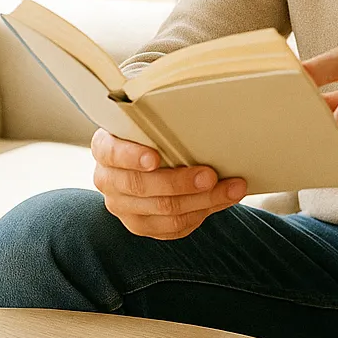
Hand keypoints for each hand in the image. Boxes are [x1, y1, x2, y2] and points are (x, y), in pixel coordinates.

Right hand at [90, 129, 245, 239]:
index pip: (112, 153)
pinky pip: (172, 228)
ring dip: (202, 201)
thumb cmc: (151, 134)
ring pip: (163, 212)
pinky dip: (201, 214)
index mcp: (105, 148)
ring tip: (232, 188)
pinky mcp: (141, 226)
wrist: (144, 158)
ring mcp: (123, 207)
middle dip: (181, 182)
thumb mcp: (148, 122)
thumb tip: (205, 109)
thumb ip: (162, 120)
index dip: (132, 157)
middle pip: (142, 187)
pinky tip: (221, 200)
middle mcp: (108, 180)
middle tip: (211, 175)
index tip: (155, 157)